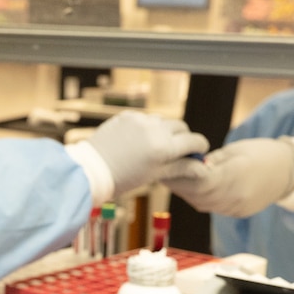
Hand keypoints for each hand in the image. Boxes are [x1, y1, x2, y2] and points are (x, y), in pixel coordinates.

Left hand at [86, 110, 208, 197]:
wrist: (90, 170)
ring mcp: (140, 119)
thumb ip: (180, 167)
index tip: (198, 152)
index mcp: (164, 147)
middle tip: (176, 151)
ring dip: (164, 131)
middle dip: (182, 137)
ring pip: (162, 121)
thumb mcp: (155, 175)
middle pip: (181, 127)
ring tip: (153, 147)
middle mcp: (155, 129)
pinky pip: (145, 118)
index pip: (194, 141)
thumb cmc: (123, 178)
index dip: (199, 147)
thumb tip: (203, 168)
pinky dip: (147, 127)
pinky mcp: (127, 115)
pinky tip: (137, 141)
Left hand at [165, 137, 293, 217]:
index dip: (182, 172)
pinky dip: (199, 198)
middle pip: (196, 194)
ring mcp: (236, 207)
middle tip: (163, 170)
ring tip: (174, 178)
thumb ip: (212, 161)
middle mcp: (235, 196)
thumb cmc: (263, 153)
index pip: (199, 179)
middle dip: (178, 183)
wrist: (291, 172)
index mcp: (235, 175)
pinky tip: (192, 187)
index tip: (169, 163)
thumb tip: (187, 165)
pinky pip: (212, 207)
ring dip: (186, 192)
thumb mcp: (236, 150)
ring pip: (201, 203)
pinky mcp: (237, 213)